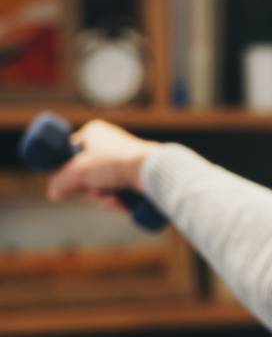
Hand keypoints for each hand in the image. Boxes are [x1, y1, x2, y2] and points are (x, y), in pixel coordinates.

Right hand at [44, 119, 161, 211]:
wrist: (152, 172)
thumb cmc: (114, 164)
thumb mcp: (79, 172)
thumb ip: (61, 182)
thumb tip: (54, 192)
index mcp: (94, 133)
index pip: (73, 153)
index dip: (69, 171)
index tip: (70, 183)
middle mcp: (111, 143)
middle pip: (89, 174)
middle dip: (90, 190)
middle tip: (95, 192)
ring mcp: (127, 159)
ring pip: (106, 186)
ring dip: (105, 198)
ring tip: (113, 199)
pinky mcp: (139, 175)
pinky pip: (122, 191)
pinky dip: (120, 200)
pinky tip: (122, 204)